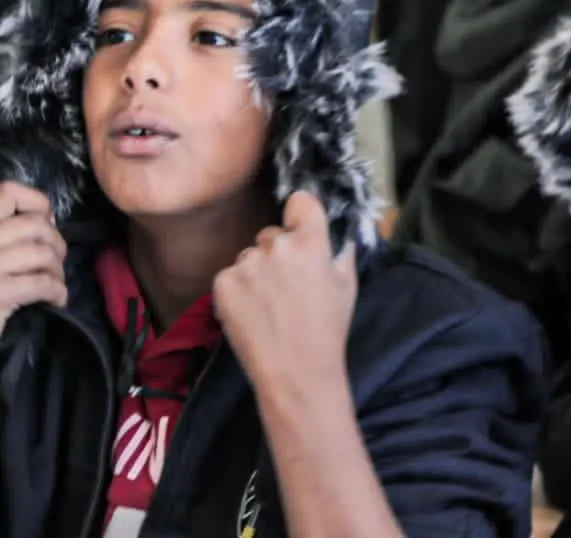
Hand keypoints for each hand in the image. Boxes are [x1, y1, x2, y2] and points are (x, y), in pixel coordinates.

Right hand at [0, 183, 67, 391]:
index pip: (8, 192)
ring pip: (43, 252)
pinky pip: (43, 282)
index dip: (39, 203)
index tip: (47, 225)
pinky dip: (58, 291)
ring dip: (58, 270)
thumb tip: (46, 219)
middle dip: (56, 243)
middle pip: (35, 223)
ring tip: (54, 284)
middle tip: (55, 264)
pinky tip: (56, 300)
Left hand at [215, 193, 356, 399]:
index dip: (301, 212)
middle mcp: (275, 246)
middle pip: (271, 233)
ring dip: (256, 271)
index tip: (301, 226)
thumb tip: (339, 236)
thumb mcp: (348, 284)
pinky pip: (230, 275)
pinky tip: (251, 310)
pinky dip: (237, 289)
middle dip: (278, 251)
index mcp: (310, 241)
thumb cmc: (327, 329)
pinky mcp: (222, 285)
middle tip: (287, 282)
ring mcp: (245, 265)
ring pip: (249, 256)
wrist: (295, 370)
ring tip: (267, 302)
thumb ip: (342, 252)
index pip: (300, 201)